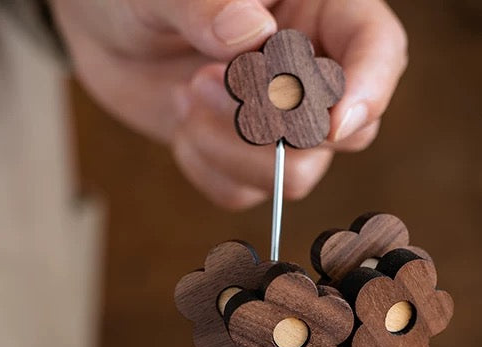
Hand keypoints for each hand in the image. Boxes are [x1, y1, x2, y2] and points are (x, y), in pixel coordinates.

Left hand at [51, 0, 406, 209]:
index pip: (377, 50)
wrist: (103, 29)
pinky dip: (207, 170)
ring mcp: (278, 123)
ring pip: (296, 175)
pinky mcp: (242, 159)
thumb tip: (250, 34)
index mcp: (317, 9)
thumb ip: (206, 1)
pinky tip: (181, 126)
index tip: (331, 122)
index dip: (368, 89)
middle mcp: (308, 71)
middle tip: (203, 81)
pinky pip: (243, 193)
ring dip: (234, 151)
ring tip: (185, 98)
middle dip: (274, 126)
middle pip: (342, 131)